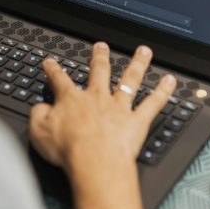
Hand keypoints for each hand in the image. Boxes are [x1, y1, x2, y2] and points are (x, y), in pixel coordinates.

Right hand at [29, 42, 175, 174]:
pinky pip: (153, 103)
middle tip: (101, 46)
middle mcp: (97, 98)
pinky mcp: (136, 122)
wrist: (94, 162)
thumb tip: (40, 107)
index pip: (60, 80)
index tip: (51, 62)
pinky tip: (170, 81)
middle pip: (99, 71)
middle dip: (99, 57)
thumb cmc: (68, 150)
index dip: (54, 70)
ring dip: (137, 64)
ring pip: (130, 80)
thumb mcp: (38, 131)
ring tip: (144, 51)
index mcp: (72, 100)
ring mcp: (119, 108)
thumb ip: (38, 115)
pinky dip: (163, 92)